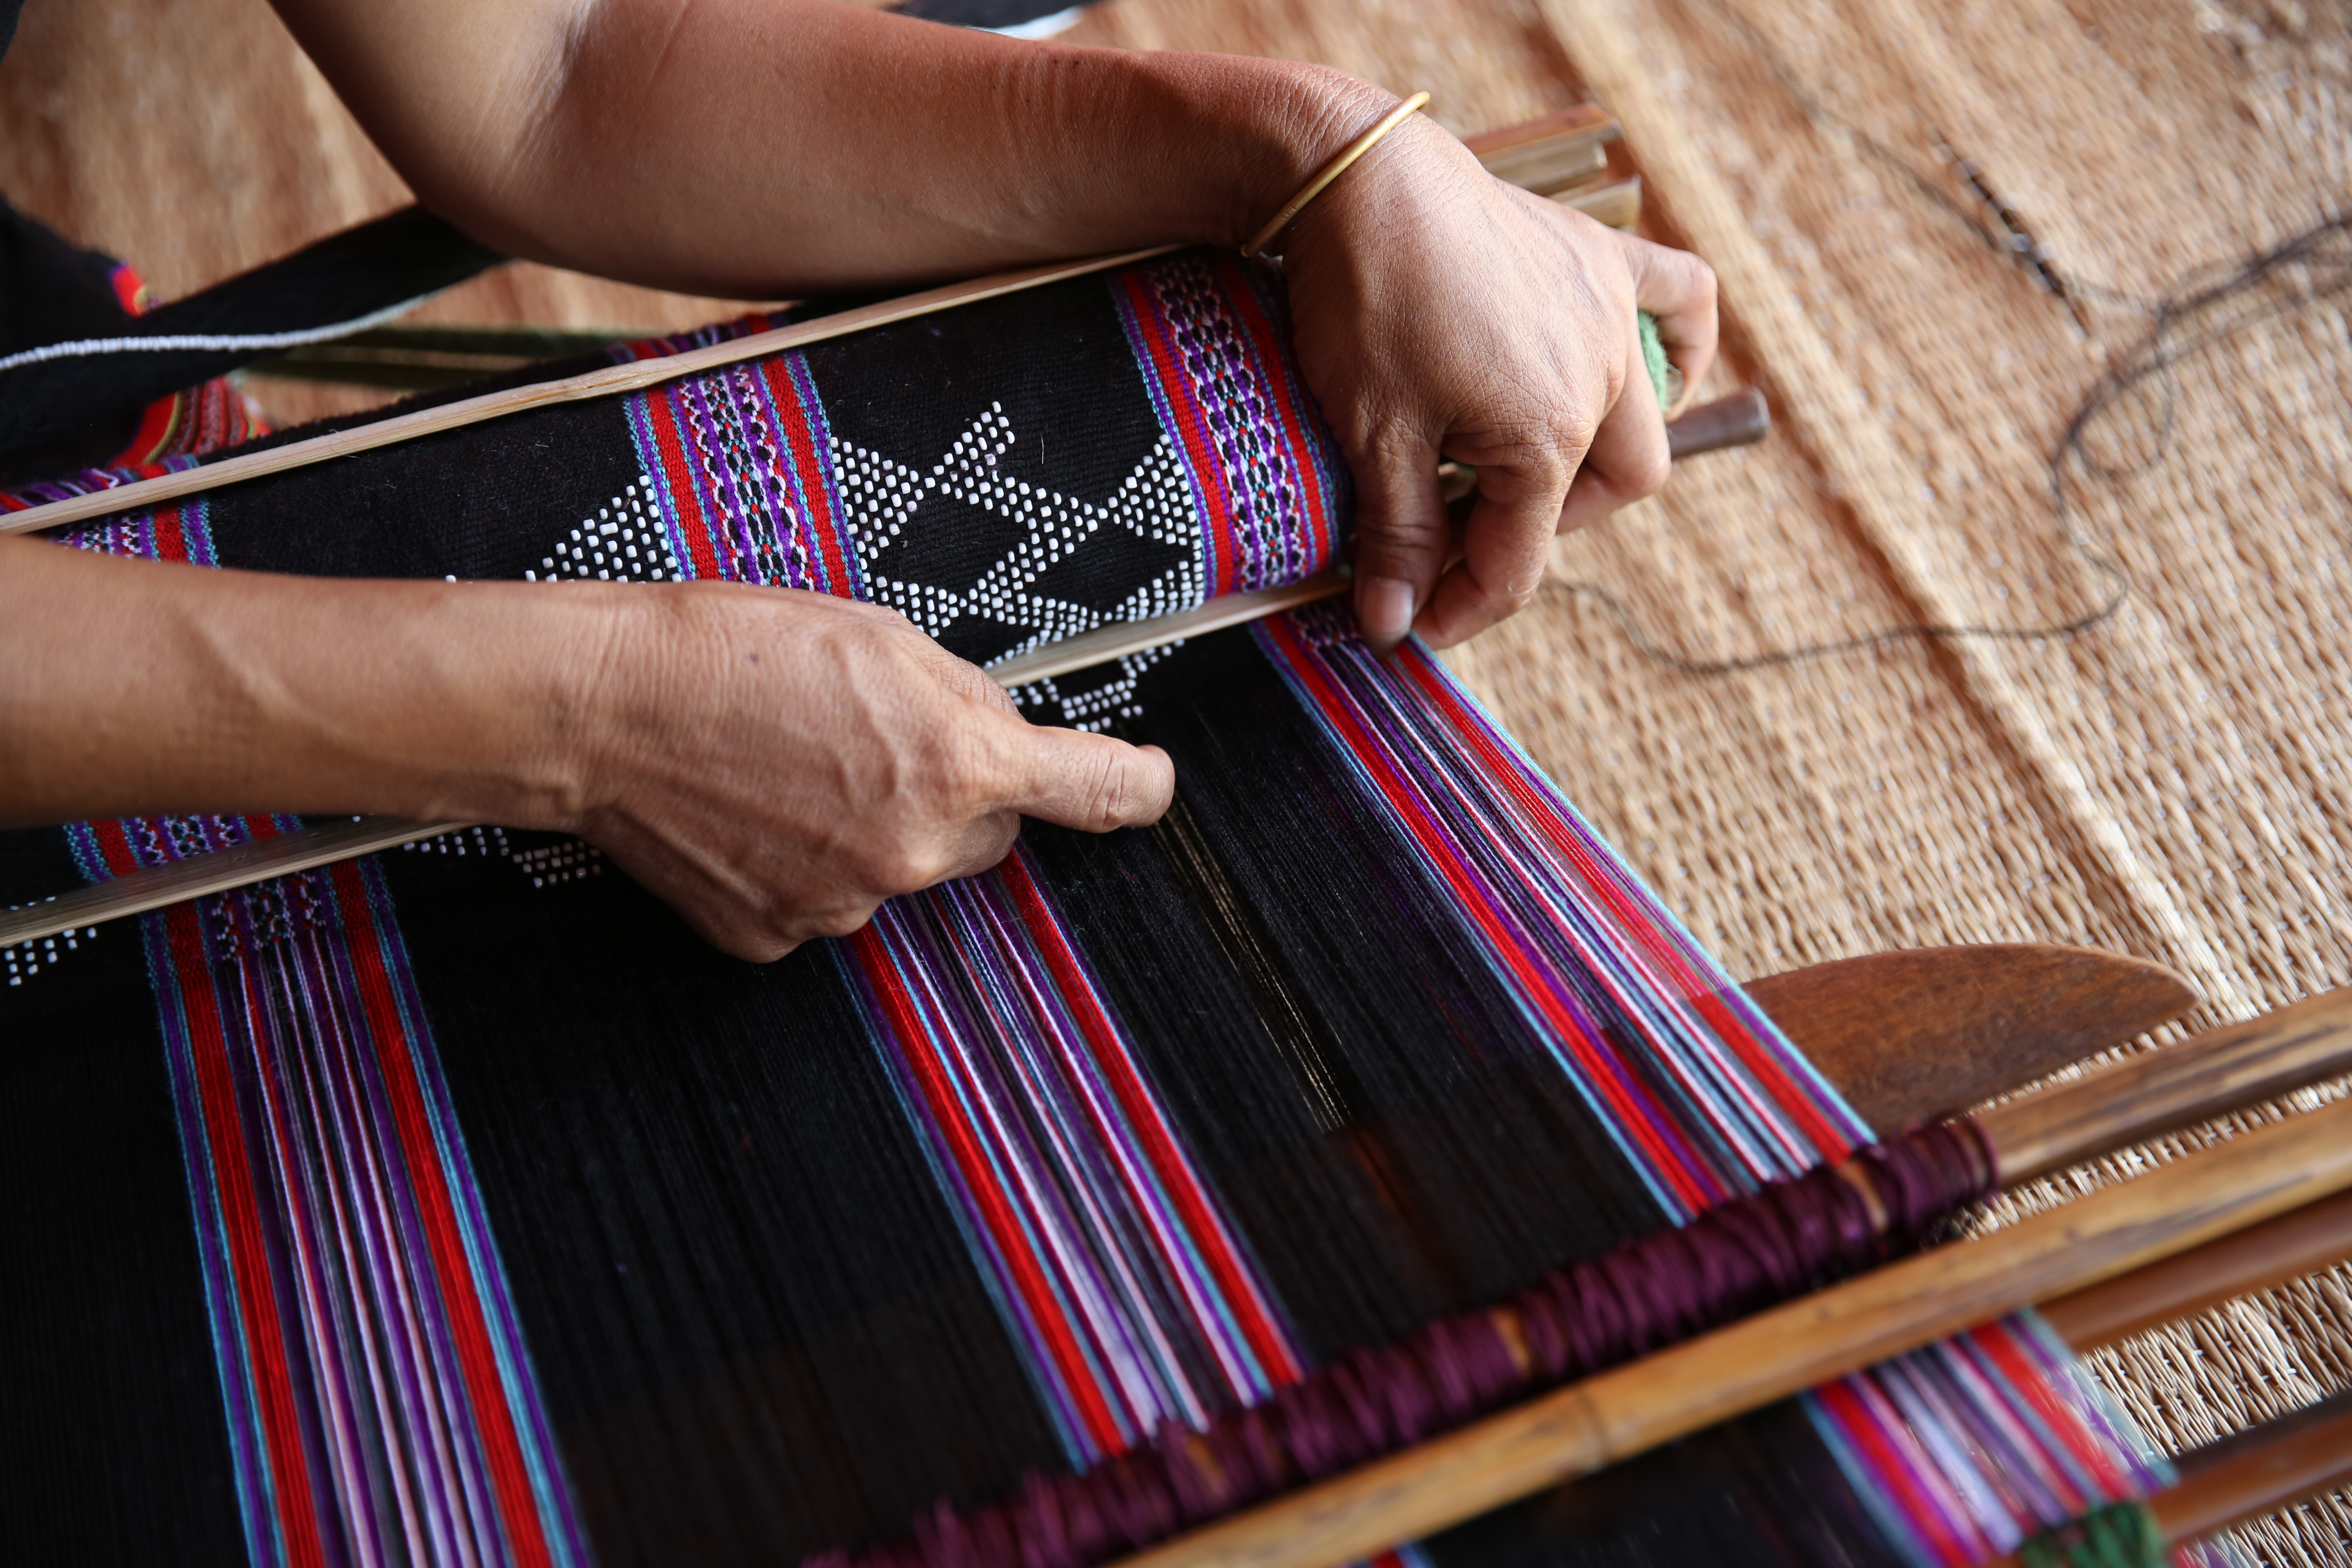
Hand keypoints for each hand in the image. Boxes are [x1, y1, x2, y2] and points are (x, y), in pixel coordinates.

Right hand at [564, 586, 1174, 960]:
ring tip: (792, 766)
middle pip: (987, 835)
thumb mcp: (884, 636)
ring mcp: (845, 904)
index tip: (1150, 783)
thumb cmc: (734, 650)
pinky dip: (807, 861)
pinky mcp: (780, 936)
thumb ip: (967, 698)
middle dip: (958, 793)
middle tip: (876, 739)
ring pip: (903, 869)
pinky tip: (757, 811)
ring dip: (874, 826)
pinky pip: (828, 898)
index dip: (1140, 786)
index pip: (1104, 794)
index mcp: (959, 765)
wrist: (607, 708)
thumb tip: (1009, 737)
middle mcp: (914, 852)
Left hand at [1275, 110, 1718, 650]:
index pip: (1522, 559)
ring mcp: (1609, 314)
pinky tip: (1655, 366)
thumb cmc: (1365, 305)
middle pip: (1598, 495)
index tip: (1413, 625)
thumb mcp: (1371, 434)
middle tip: (1457, 537)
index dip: (1465, 606)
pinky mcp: (1599, 259)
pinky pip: (1680, 299)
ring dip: (1597, 459)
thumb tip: (1392, 624)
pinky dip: (1679, 339)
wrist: (1360, 180)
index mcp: (1548, 436)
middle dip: (1536, 533)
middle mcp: (1601, 379)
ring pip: (1644, 415)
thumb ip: (1398, 534)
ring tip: (1523, 470)